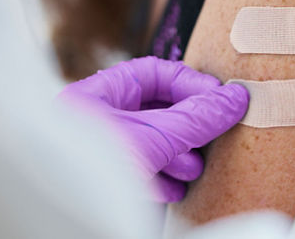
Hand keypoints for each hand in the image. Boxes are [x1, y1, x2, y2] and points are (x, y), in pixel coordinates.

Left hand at [58, 56, 247, 201]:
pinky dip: (162, 180)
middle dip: (188, 126)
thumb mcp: (151, 137)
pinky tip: (174, 191)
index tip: (220, 100)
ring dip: (178, 157)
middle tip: (212, 137)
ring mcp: (101, 154)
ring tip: (193, 169)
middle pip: (156, 111)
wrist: (61, 220)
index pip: (154, 74)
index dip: (190, 84)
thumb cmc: (89, 169)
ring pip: (151, 145)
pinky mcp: (108, 185)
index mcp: (97, 96)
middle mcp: (97, 121)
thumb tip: (234, 100)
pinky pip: (141, 173)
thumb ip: (194, 120)